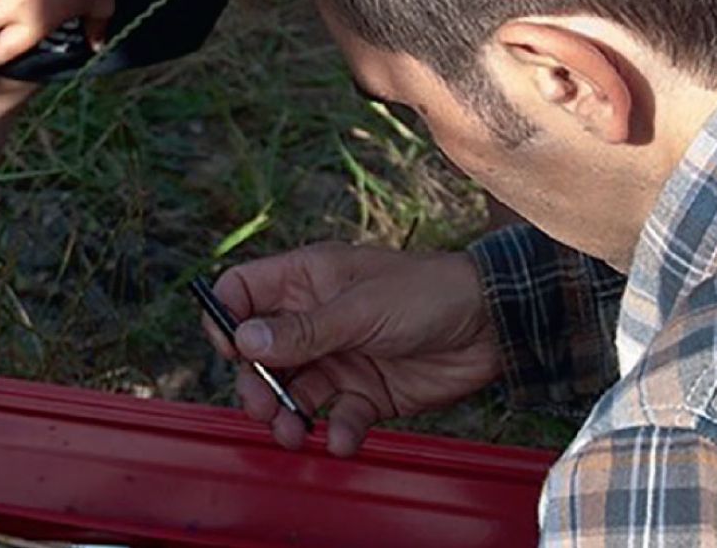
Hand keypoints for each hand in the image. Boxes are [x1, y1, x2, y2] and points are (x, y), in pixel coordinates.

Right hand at [203, 243, 501, 456]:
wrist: (491, 326)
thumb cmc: (429, 292)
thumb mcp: (361, 308)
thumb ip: (303, 330)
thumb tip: (243, 340)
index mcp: (308, 280)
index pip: (242, 292)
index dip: (225, 319)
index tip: (231, 351)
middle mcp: (317, 319)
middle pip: (259, 354)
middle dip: (255, 384)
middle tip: (265, 406)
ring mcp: (340, 357)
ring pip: (293, 392)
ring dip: (287, 416)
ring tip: (293, 433)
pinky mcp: (366, 391)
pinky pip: (337, 416)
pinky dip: (337, 431)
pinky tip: (345, 437)